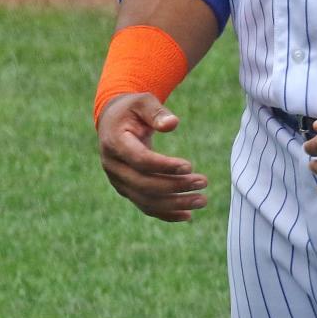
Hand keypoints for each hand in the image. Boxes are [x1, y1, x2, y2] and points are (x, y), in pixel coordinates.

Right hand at [97, 92, 207, 222]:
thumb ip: (157, 112)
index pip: (141, 161)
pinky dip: (166, 213)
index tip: (190, 166)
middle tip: (203, 183)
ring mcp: (118, 182)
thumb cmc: (132, 109)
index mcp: (115, 143)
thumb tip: (173, 124)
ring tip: (202, 201)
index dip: (164, 166)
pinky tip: (187, 216)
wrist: (113, 122)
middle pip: (145, 185)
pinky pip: (145, 206)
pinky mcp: (126, 189)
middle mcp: (114, 167)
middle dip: (175, 187)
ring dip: (175, 204)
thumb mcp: (143, 102)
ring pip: (146, 200)